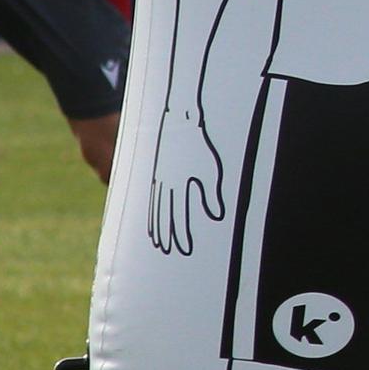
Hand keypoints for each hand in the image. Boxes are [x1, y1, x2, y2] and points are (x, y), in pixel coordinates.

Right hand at [147, 107, 225, 254]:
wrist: (179, 119)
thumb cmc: (199, 144)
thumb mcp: (210, 169)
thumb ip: (211, 194)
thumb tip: (216, 216)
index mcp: (177, 184)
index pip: (178, 216)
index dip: (181, 233)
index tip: (184, 248)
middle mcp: (164, 184)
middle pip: (165, 215)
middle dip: (168, 234)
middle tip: (168, 249)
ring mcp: (158, 178)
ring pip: (156, 207)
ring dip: (157, 225)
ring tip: (158, 240)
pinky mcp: (156, 171)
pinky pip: (153, 196)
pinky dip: (152, 210)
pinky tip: (153, 217)